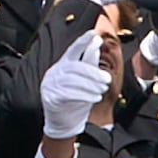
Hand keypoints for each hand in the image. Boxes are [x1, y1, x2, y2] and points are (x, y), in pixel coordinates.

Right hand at [37, 25, 114, 144]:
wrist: (64, 124)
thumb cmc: (76, 100)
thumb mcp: (85, 80)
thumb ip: (90, 62)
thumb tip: (97, 42)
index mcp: (63, 65)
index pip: (73, 50)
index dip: (83, 41)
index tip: (94, 33)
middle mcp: (55, 72)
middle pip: (76, 67)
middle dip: (94, 73)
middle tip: (107, 80)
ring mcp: (50, 84)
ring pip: (74, 80)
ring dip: (91, 85)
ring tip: (102, 90)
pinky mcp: (51, 97)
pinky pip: (69, 93)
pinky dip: (85, 95)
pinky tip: (95, 97)